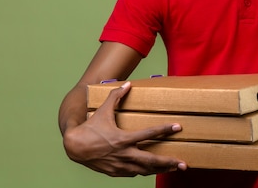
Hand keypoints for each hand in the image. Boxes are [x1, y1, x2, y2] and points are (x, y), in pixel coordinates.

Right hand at [62, 82, 186, 176]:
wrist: (74, 148)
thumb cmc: (89, 128)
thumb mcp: (103, 111)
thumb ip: (116, 97)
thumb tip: (128, 84)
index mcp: (123, 138)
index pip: (149, 134)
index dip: (164, 129)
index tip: (177, 127)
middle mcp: (124, 154)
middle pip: (151, 160)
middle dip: (169, 162)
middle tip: (183, 163)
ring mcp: (121, 165)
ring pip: (145, 170)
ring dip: (160, 169)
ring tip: (174, 168)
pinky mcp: (116, 172)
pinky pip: (134, 173)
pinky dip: (144, 171)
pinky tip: (152, 169)